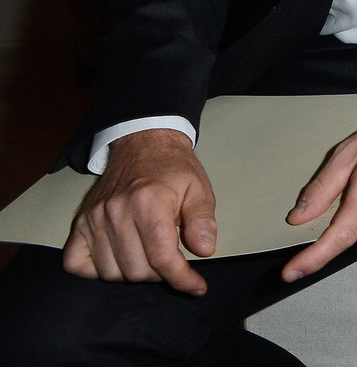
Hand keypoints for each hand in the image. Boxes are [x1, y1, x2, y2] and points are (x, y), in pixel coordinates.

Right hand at [63, 129, 216, 294]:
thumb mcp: (199, 188)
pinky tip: (118, 257)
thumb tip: (204, 249)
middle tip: (171, 259)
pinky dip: (96, 270)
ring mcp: (93, 219)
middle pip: (136, 270)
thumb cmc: (172, 168)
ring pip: (110, 272)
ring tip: (149, 255)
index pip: (162, 256)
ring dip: (133, 272)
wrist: (143, 145)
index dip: (182, 278)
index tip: (196, 286)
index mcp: (148, 202)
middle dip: (160, 273)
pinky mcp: (79, 223)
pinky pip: (77, 264)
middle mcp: (116, 211)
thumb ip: (203, 220)